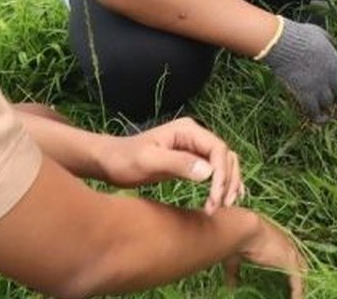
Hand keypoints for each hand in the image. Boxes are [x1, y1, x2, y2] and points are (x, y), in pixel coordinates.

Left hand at [97, 117, 243, 214]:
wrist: (109, 161)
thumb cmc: (124, 159)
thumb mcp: (148, 161)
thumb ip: (178, 163)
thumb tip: (209, 172)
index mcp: (188, 130)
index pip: (218, 149)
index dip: (222, 173)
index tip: (216, 197)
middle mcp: (196, 136)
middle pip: (226, 157)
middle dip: (228, 181)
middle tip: (220, 206)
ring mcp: (195, 148)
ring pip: (224, 164)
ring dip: (228, 184)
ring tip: (223, 207)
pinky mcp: (192, 161)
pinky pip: (216, 171)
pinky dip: (223, 184)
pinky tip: (225, 199)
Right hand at [222, 210, 307, 297]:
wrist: (244, 230)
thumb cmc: (237, 240)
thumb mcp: (235, 258)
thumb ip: (234, 272)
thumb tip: (231, 286)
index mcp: (277, 241)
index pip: (290, 257)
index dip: (293, 269)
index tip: (291, 282)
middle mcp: (287, 245)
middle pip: (301, 264)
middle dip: (302, 278)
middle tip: (300, 292)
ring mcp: (290, 252)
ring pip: (302, 273)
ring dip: (302, 286)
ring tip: (301, 298)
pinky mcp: (290, 260)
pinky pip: (298, 280)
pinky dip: (299, 292)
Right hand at [262, 18, 336, 121]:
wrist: (284, 44)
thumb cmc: (298, 35)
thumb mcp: (319, 33)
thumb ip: (328, 40)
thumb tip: (333, 44)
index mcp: (334, 58)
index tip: (334, 77)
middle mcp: (330, 74)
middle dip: (332, 90)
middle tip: (324, 92)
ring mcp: (319, 85)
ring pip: (328, 101)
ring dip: (325, 103)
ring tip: (321, 107)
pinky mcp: (306, 94)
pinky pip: (314, 111)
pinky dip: (317, 117)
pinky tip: (318, 120)